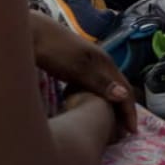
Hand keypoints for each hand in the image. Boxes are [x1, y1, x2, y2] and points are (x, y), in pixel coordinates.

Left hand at [29, 11, 137, 135]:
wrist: (32, 32)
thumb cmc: (54, 50)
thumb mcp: (77, 68)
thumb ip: (100, 82)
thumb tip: (124, 95)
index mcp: (105, 62)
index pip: (125, 89)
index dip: (130, 111)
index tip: (132, 132)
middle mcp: (101, 61)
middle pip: (119, 87)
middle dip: (124, 109)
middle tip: (125, 132)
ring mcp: (89, 62)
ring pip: (107, 85)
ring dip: (113, 103)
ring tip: (112, 122)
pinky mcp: (76, 64)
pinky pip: (95, 84)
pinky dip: (99, 97)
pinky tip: (90, 103)